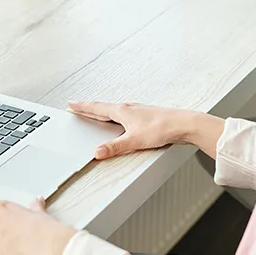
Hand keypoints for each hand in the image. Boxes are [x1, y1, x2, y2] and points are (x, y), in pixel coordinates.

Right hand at [68, 101, 196, 158]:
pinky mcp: (145, 117)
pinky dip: (115, 116)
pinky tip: (120, 121)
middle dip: (89, 108)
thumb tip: (98, 152)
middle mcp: (128, 108)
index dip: (83, 107)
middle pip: (104, 108)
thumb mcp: (134, 140)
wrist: (183, 124)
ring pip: (114, 110)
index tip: (71, 104)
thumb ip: (115, 147)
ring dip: (102, 111)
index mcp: (122, 111)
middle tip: (77, 107)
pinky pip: (124, 114)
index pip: (97, 108)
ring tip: (95, 113)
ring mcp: (137, 111)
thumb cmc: (162, 128)